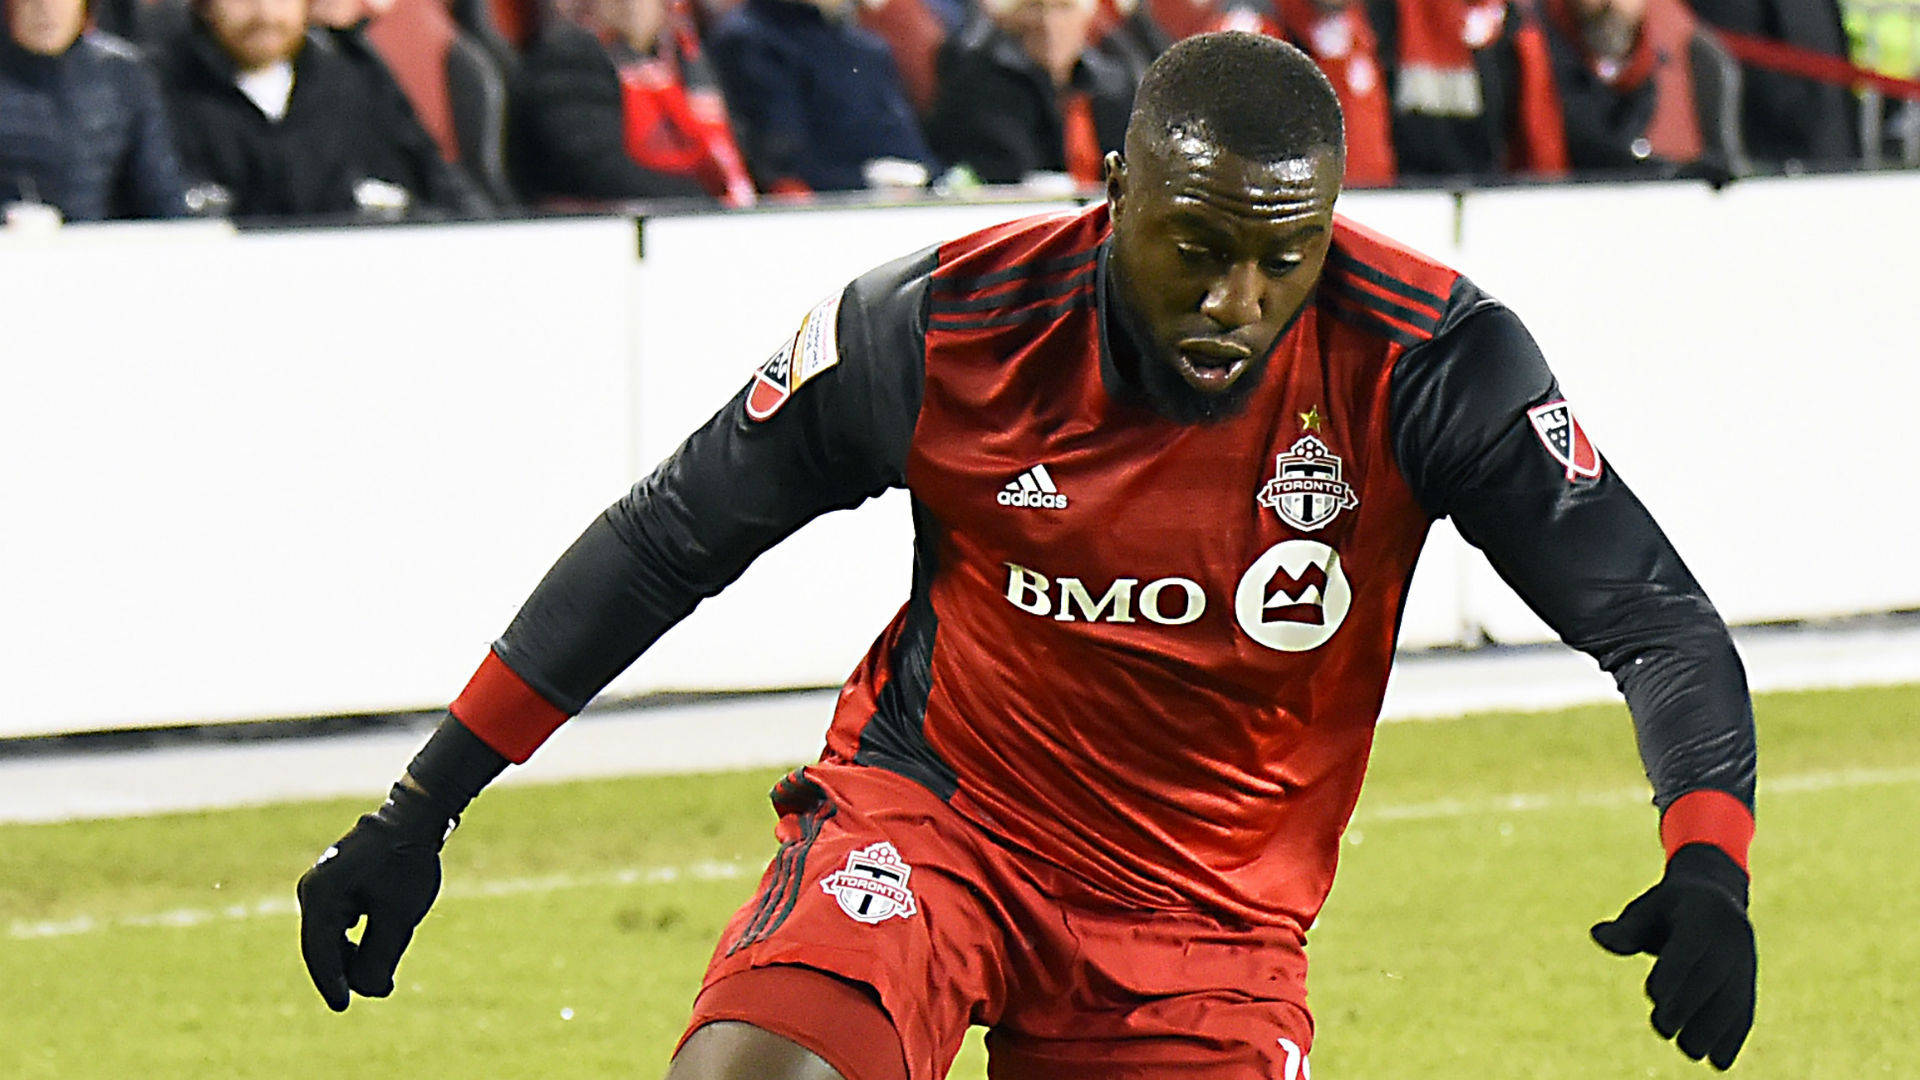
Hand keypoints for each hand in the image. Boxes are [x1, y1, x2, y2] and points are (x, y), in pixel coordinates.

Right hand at [296, 780, 454, 1010]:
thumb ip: (380, 958)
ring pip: (330, 934)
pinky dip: (353, 938)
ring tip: (382, 974)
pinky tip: (371, 948)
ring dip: (352, 956)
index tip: (343, 1006)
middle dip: (346, 972)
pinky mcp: (335, 880)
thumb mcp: (398, 917)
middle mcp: (313, 889)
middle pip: (322, 945)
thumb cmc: (407, 864)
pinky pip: (337, 920)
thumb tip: (366, 991)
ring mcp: (322, 883)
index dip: (332, 983)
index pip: (320, 952)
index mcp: (320, 896)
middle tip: (379, 989)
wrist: (416, 817)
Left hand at [1591, 844, 1755, 1069]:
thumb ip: (1626, 929)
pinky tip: (1718, 1062)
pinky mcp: (1749, 985)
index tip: (1653, 996)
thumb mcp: (1646, 910)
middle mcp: (1729, 939)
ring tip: (1688, 1049)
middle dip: (1688, 1006)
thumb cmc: (1669, 909)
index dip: (1674, 973)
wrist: (1716, 899)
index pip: (1690, 947)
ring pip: (1734, 999)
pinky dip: (1734, 1038)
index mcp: (1702, 915)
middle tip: (1662, 1028)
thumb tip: (1598, 935)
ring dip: (1713, 1030)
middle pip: (1713, 977)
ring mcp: (1744, 963)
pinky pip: (1746, 1012)